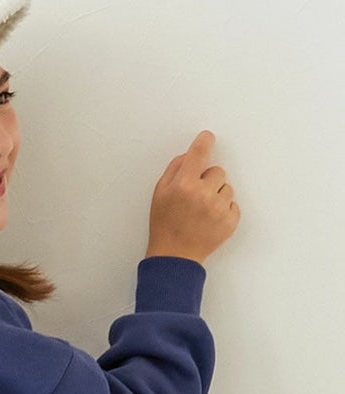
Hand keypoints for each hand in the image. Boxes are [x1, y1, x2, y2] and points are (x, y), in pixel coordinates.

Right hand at [146, 130, 240, 263]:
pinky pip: (233, 205)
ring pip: (227, 188)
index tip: (207, 138)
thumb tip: (189, 156)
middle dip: (208, 180)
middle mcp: (203, 194)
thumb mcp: (159, 194)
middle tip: (195, 196)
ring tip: (202, 211)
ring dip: (217, 195)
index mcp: (183, 184)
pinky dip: (224, 210)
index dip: (204, 142)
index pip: (199, 153)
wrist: (175, 256)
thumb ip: (174, 170)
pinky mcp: (230, 221)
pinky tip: (210, 220)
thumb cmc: (164, 225)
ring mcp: (219, 208)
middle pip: (218, 171)